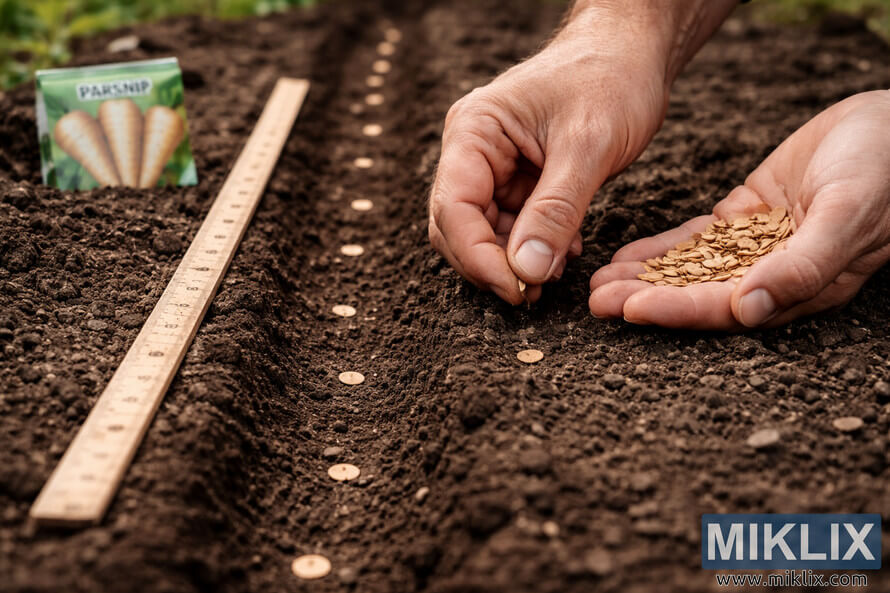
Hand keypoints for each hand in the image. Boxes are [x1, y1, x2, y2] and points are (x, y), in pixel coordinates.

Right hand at [428, 5, 675, 303]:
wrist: (634, 52)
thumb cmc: (611, 78)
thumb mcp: (588, 145)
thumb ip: (556, 211)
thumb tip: (526, 271)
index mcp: (474, 131)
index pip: (453, 207)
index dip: (477, 257)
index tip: (516, 289)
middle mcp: (473, 151)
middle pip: (458, 227)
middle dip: (492, 264)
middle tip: (532, 295)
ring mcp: (493, 167)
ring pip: (484, 234)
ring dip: (515, 261)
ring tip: (555, 274)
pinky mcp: (518, 181)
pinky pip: (513, 227)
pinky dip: (534, 248)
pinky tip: (565, 253)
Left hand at [590, 91, 889, 328]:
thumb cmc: (884, 170)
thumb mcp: (848, 213)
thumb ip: (802, 265)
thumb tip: (747, 310)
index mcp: (800, 286)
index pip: (726, 308)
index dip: (676, 310)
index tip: (628, 308)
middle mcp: (773, 275)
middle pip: (698, 295)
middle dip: (646, 299)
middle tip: (594, 302)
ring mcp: (756, 247)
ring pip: (689, 270)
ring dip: (643, 278)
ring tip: (596, 283)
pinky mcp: (745, 218)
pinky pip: (694, 241)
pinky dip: (660, 250)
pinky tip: (624, 257)